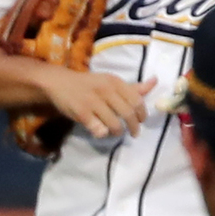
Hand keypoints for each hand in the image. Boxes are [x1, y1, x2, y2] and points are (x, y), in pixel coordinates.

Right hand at [40, 69, 155, 139]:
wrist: (60, 83)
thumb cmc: (89, 84)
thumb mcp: (110, 82)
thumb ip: (132, 87)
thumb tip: (155, 82)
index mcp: (115, 82)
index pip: (137, 100)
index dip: (142, 114)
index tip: (141, 121)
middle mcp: (106, 90)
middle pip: (128, 113)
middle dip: (134, 127)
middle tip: (134, 133)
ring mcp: (93, 102)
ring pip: (114, 123)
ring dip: (118, 132)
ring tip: (117, 133)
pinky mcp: (81, 113)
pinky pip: (98, 129)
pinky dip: (102, 133)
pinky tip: (101, 132)